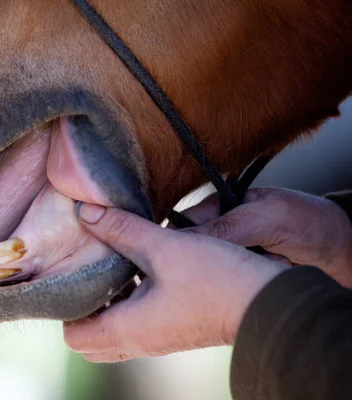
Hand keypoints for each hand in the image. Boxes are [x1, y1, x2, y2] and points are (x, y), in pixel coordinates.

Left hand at [63, 203, 285, 362]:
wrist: (268, 303)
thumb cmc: (216, 279)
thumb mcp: (164, 246)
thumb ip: (122, 229)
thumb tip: (86, 213)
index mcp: (127, 329)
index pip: (73, 336)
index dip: (64, 308)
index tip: (70, 275)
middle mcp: (138, 342)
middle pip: (90, 339)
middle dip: (83, 307)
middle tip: (87, 271)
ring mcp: (156, 340)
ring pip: (113, 331)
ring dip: (107, 303)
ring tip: (111, 265)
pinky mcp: (172, 331)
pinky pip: (135, 324)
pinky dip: (128, 302)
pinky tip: (140, 268)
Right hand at [180, 188, 351, 286]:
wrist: (344, 253)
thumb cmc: (310, 223)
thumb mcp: (266, 218)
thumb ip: (226, 227)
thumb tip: (183, 242)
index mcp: (219, 207)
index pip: (182, 226)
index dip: (183, 243)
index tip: (198, 254)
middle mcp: (220, 232)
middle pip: (194, 254)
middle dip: (219, 261)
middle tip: (249, 255)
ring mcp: (230, 256)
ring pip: (210, 273)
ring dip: (237, 274)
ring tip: (267, 262)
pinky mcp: (239, 277)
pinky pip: (228, 286)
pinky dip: (247, 285)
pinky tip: (267, 275)